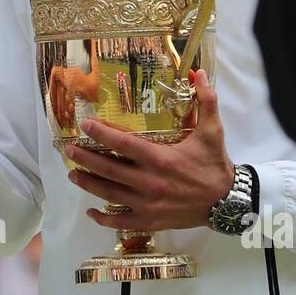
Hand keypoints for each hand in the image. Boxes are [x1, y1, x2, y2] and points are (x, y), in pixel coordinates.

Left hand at [64, 69, 235, 231]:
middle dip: (85, 159)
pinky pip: (121, 222)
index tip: (85, 125)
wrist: (227, 202)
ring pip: (109, 195)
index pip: (123, 144)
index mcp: (160, 159)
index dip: (101, 134)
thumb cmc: (215, 165)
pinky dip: (104, 219)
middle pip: (109, 169)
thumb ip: (206, 100)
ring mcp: (148, 204)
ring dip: (88, 184)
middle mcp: (149, 182)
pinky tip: (91, 212)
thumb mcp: (212, 131)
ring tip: (73, 174)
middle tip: (68, 150)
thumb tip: (198, 73)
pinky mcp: (150, 221)